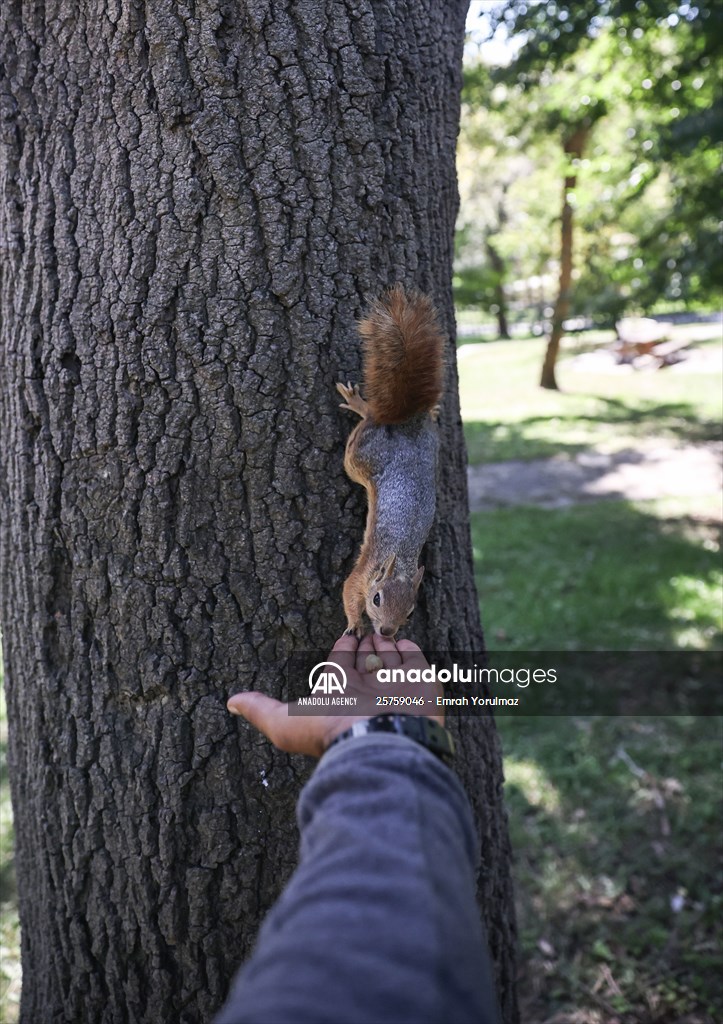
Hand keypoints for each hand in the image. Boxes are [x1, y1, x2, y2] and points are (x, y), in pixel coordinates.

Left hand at [227, 633, 442, 757]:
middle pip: (366, 657)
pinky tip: (401, 643)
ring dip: (384, 643)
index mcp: (341, 691)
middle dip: (365, 644)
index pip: (341, 662)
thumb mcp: (286, 722)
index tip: (345, 636)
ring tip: (381, 633)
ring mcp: (396, 686)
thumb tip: (230, 702)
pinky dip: (408, 650)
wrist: (380, 740)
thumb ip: (261, 709)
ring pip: (389, 656)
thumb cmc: (333, 730)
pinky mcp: (422, 683)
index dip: (342, 647)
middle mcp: (368, 689)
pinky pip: (415, 659)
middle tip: (365, 632)